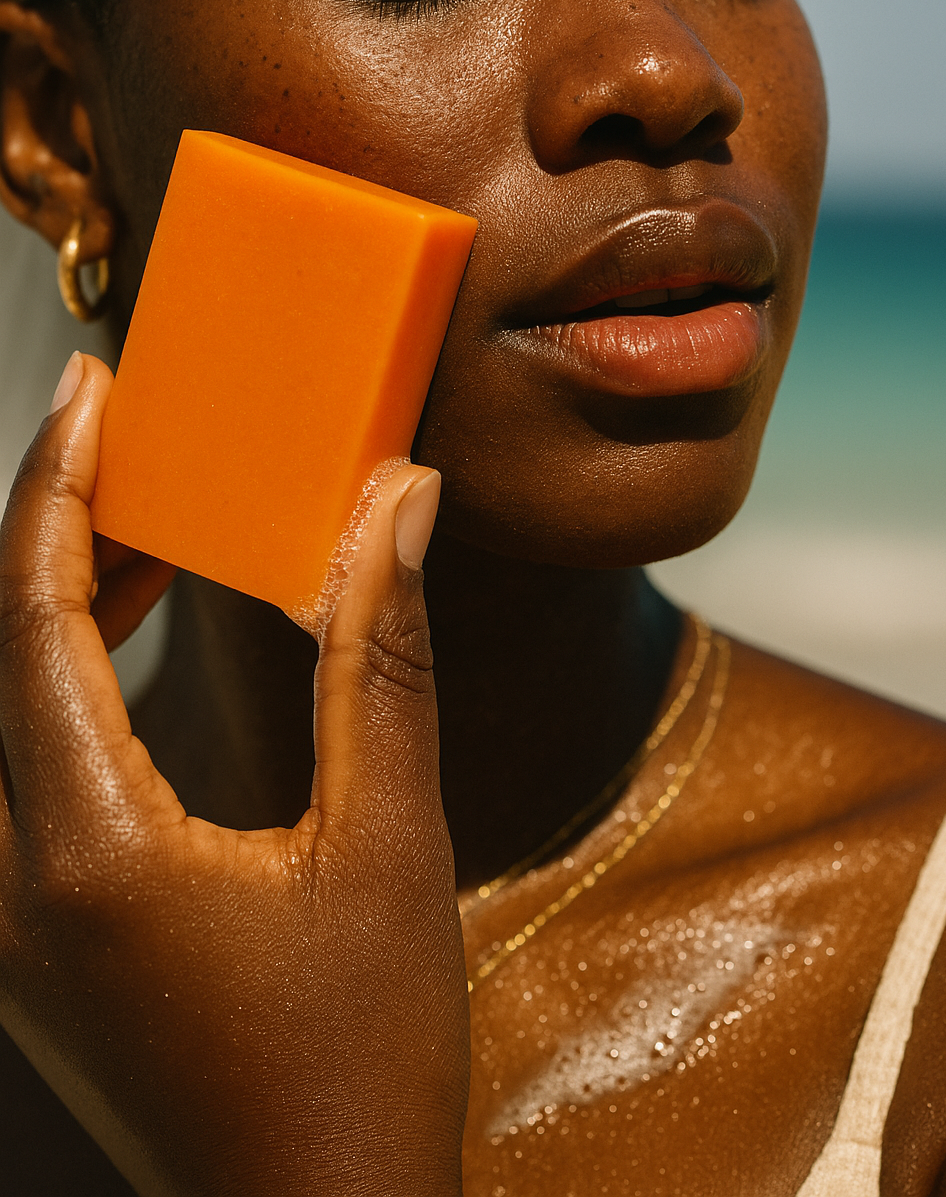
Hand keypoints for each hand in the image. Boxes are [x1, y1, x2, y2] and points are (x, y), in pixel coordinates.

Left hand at [0, 353, 468, 1195]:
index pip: (32, 615)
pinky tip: (145, 637)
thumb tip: (397, 502)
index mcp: (84, 849)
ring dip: (71, 599)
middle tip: (133, 430)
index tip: (95, 390)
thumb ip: (379, 660)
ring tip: (160, 518)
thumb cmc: (360, 1063)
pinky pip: (26, 763)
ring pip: (5, 706)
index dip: (61, 486)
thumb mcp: (390, 846)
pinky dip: (74, 677)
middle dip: (63, 525)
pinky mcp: (34, 940)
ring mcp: (10, 921)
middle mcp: (10, 884)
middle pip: (0, 648)